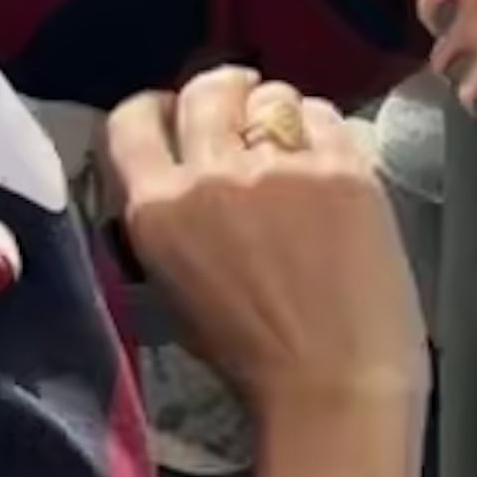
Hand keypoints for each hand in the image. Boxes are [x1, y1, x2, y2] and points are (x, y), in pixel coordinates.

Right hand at [101, 61, 423, 431]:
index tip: (178, 114)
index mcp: (156, 211)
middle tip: (245, 106)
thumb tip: (189, 173)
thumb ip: (173, 218)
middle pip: (206, 90)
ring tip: (296, 144)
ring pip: (272, 95)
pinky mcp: (345, 168)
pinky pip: (328, 116)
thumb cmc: (254, 359)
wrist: (335, 386)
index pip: (131, 120)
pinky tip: (333, 162)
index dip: (157, 110)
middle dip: (224, 92)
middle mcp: (212, 175)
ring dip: (280, 112)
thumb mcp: (178, 286)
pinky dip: (326, 130)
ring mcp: (282, 166)